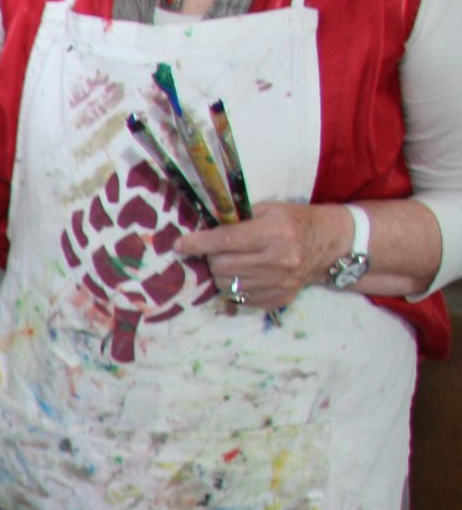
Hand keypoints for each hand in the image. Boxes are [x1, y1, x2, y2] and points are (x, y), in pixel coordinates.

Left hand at [176, 203, 339, 309]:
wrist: (328, 245)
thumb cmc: (293, 222)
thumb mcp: (269, 210)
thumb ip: (237, 219)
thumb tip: (200, 231)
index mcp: (275, 233)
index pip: (226, 240)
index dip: (199, 243)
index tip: (180, 245)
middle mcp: (279, 260)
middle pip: (222, 266)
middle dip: (211, 258)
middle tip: (215, 251)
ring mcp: (280, 283)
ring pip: (227, 285)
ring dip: (221, 274)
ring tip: (231, 262)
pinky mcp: (279, 299)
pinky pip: (240, 299)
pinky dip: (234, 288)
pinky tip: (244, 275)